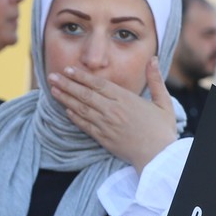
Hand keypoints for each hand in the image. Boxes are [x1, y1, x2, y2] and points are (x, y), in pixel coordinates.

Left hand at [48, 57, 178, 169]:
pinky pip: (84, 125)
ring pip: (81, 109)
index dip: (81, 76)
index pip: (98, 84)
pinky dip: (74, 117)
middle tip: (52, 76)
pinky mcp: (103, 138)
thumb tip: (153, 59)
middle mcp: (112, 110)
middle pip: (85, 94)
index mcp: (126, 99)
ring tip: (52, 90)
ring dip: (65, 99)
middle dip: (66, 84)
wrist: (157, 156)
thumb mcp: (163, 102)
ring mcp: (106, 125)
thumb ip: (155, 80)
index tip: (68, 69)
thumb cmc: (162, 129)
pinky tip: (65, 110)